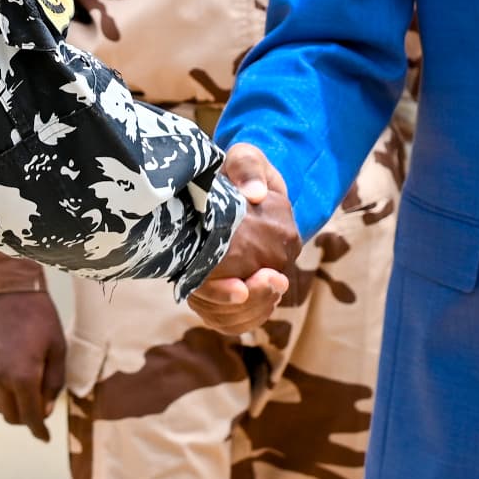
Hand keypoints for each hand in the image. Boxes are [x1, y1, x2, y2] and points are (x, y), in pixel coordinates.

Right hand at [0, 290, 64, 441]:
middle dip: (27, 420)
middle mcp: (0, 378)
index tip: (45, 438)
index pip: (30, 417)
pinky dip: (4, 392)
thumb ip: (53, 384)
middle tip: (41, 412)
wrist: (11, 291)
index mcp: (23, 377)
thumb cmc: (41, 318)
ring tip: (29, 393)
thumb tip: (45, 410)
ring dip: (14, 407)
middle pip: (11, 417)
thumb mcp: (58, 350)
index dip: (39, 431)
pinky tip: (16, 377)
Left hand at [186, 143, 300, 334]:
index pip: (268, 271)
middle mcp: (278, 261)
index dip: (247, 287)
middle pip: (257, 302)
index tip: (239, 287)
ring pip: (246, 316)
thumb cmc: (237, 171)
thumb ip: (247, 168)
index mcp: (282, 233)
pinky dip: (217, 316)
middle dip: (228, 301)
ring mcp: (263, 280)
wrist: (230, 188)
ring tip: (195, 291)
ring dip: (219, 310)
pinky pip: (235, 320)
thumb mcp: (243, 158)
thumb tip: (254, 194)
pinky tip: (197, 299)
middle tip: (202, 288)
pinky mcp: (246, 291)